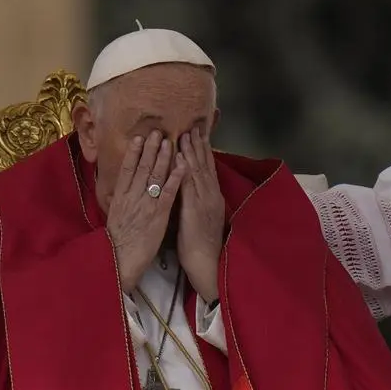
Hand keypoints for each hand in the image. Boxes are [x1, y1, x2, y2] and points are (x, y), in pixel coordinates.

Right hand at [107, 131, 187, 294]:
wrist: (119, 260)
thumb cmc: (118, 241)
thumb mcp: (115, 216)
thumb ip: (121, 200)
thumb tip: (124, 187)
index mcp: (120, 197)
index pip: (127, 169)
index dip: (133, 152)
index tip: (139, 137)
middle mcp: (132, 197)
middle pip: (142, 167)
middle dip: (150, 148)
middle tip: (157, 131)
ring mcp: (145, 205)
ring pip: (155, 176)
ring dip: (163, 157)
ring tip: (170, 142)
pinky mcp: (158, 215)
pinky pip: (167, 193)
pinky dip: (175, 178)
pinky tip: (182, 166)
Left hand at [177, 128, 225, 301]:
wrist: (207, 262)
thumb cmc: (201, 244)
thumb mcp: (201, 217)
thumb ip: (197, 201)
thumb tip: (191, 189)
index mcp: (210, 197)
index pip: (207, 169)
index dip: (202, 151)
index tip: (198, 134)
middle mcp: (209, 196)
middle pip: (204, 165)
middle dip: (198, 145)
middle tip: (193, 127)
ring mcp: (203, 202)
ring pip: (197, 172)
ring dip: (191, 152)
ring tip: (186, 135)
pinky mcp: (194, 210)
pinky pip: (188, 188)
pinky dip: (184, 172)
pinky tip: (180, 159)